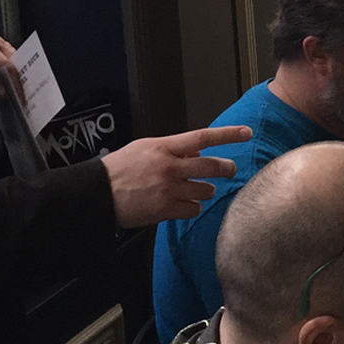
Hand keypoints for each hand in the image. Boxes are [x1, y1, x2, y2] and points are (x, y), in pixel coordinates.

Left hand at [0, 37, 16, 100]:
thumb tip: (6, 95)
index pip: (7, 67)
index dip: (15, 84)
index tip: (21, 98)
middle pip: (15, 64)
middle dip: (19, 81)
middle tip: (21, 99)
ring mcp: (1, 44)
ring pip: (17, 62)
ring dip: (18, 76)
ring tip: (18, 93)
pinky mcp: (4, 47)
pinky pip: (14, 60)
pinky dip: (14, 72)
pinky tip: (12, 84)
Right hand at [103, 125, 251, 226]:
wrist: (96, 194)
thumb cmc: (117, 170)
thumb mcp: (144, 149)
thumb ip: (172, 149)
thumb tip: (195, 151)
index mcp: (163, 148)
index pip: (203, 137)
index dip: (228, 134)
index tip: (246, 133)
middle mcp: (170, 167)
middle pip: (212, 166)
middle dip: (227, 168)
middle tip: (231, 169)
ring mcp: (169, 189)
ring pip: (206, 190)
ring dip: (207, 190)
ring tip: (198, 189)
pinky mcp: (166, 210)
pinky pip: (193, 209)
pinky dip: (192, 207)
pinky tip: (183, 204)